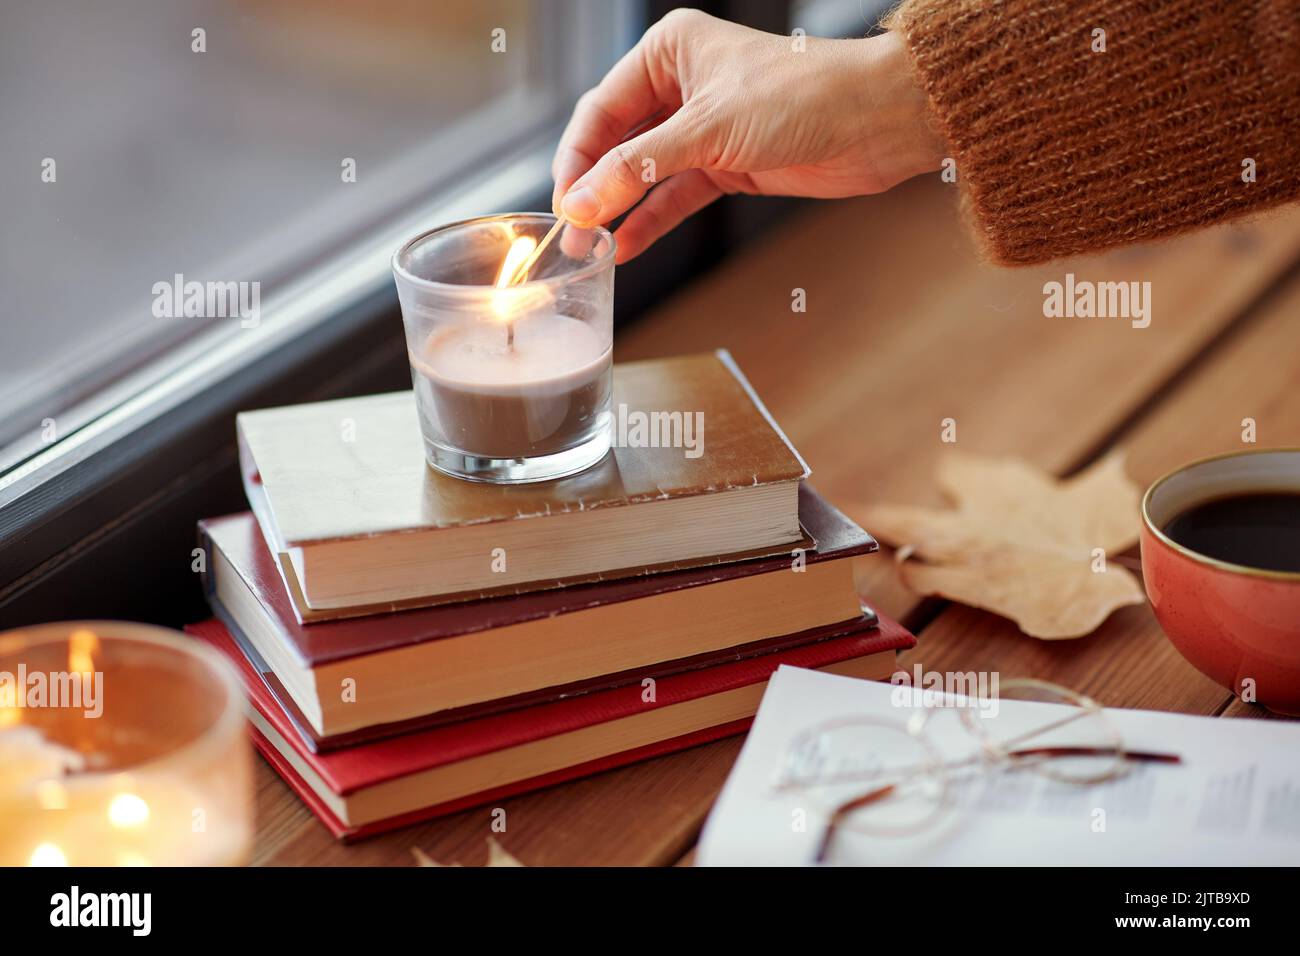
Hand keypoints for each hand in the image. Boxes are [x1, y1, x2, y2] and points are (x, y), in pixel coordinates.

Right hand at [551, 9, 944, 262]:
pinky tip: (628, 245)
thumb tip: (583, 203)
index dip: (577, 160)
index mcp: (668, 52)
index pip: (601, 110)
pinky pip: (676, 196)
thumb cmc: (802, 95)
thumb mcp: (706, 130)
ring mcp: (704, 129)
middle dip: (595, 188)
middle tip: (571, 233)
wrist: (876, 122)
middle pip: (618, 143)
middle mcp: (681, 86)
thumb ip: (638, 169)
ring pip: (645, 174)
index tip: (563, 204)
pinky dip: (653, 219)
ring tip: (592, 248)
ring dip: (620, 210)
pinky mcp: (727, 164)